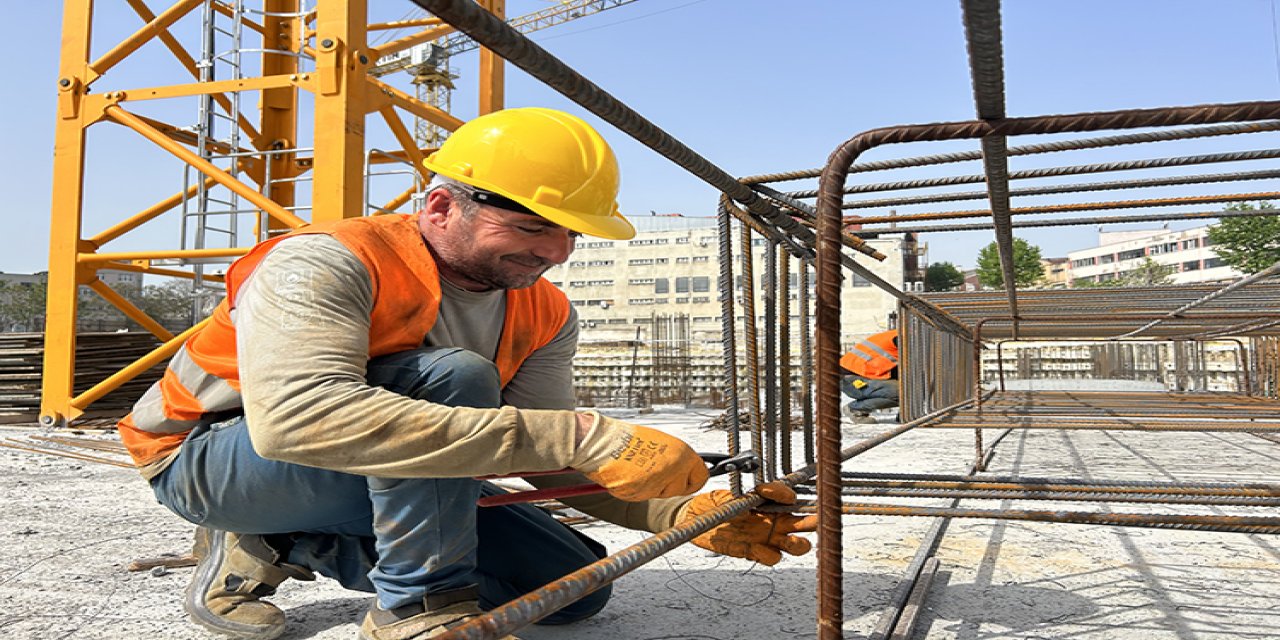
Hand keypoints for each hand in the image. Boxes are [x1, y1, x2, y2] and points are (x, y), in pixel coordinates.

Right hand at [571, 414, 708, 501]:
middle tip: (657, 472)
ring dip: (653, 486)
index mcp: (681, 453)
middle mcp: (672, 470)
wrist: (603, 443)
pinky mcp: (640, 494)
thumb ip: (677, 457)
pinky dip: (637, 489)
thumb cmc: (628, 438)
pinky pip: (644, 496)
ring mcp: (657, 484)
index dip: (694, 479)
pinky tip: (630, 475)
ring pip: (661, 494)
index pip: (701, 476)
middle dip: (671, 484)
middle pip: (681, 488)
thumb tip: (685, 466)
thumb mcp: (661, 442)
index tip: (691, 480)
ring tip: (639, 469)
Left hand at [678, 481, 817, 565]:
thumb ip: (751, 495)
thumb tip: (767, 492)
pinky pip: (770, 557)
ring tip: (790, 541)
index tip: (779, 495)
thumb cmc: (713, 502)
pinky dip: (767, 555)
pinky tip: (757, 548)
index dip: (791, 497)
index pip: (793, 500)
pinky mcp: (753, 552)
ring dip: (796, 544)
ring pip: (794, 545)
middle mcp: (772, 521)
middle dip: (813, 523)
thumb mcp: (732, 494)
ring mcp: (765, 538)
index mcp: (770, 504)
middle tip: (814, 522)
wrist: (692, 517)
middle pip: (804, 525)